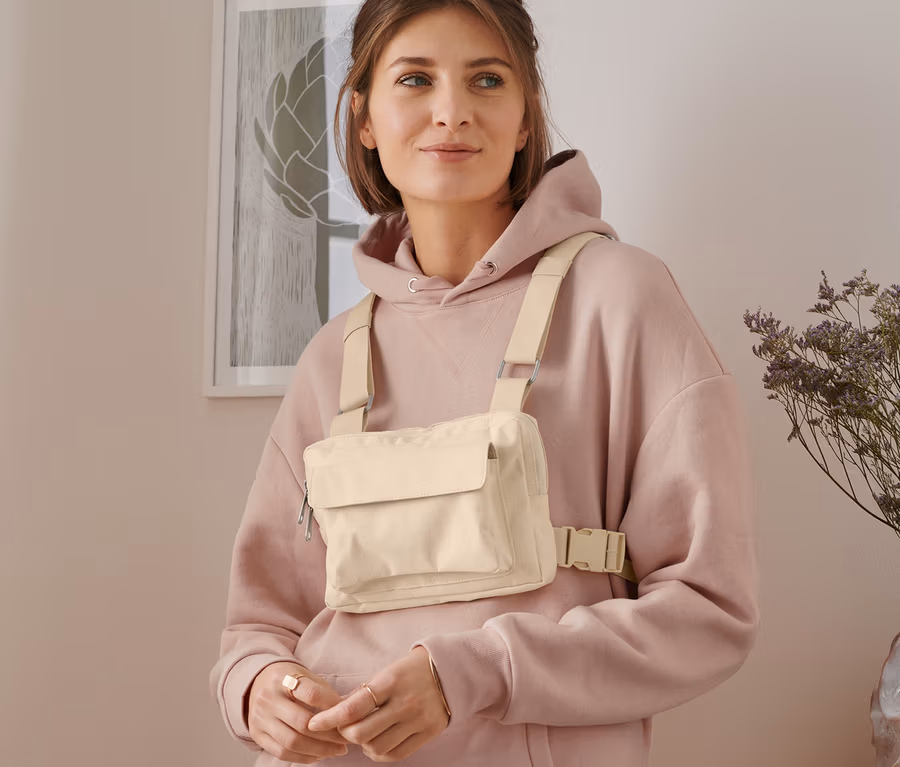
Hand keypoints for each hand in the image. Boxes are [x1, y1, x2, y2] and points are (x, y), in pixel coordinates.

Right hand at [247, 660, 351, 763]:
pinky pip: (281, 753)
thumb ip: (324, 692)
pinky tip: (318, 755)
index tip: (349, 717)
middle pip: (302, 723)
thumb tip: (346, 712)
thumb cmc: (289, 679)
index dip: (333, 707)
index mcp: (282, 678)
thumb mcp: (305, 675)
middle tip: (346, 741)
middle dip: (329, 736)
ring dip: (319, 750)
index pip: (311, 694)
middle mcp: (268, 698)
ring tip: (336, 750)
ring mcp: (260, 718)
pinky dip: (303, 758)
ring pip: (291, 742)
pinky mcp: (256, 734)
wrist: (258, 681)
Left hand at [306, 646, 449, 762]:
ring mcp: (417, 720)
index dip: (329, 718)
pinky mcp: (427, 733)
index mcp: (390, 682)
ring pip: (377, 747)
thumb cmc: (410, 670)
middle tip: (344, 729)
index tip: (314, 723)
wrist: (449, 671)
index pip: (353, 707)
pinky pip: (396, 755)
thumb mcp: (386, 672)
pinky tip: (377, 744)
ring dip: (363, 746)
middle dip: (346, 734)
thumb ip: (363, 693)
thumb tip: (336, 712)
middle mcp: (404, 703)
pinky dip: (380, 753)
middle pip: (362, 733)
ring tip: (364, 735)